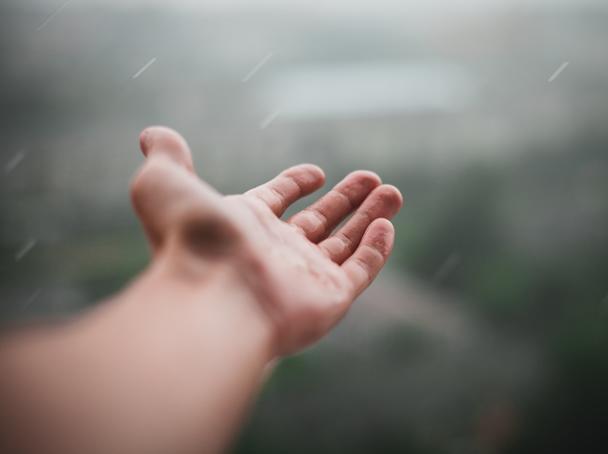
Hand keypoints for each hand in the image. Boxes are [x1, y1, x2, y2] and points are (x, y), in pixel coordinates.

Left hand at [130, 127, 402, 354]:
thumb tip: (153, 134)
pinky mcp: (328, 300)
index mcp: (243, 225)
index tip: (317, 172)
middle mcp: (275, 252)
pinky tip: (387, 225)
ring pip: (345, 244)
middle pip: (319, 222)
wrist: (211, 293)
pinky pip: (359, 271)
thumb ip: (166, 158)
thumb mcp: (164, 184)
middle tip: (374, 178)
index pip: (276, 201)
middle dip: (347, 199)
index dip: (295, 184)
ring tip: (393, 192)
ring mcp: (303, 277)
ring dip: (370, 217)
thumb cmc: (187, 239)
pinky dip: (376, 249)